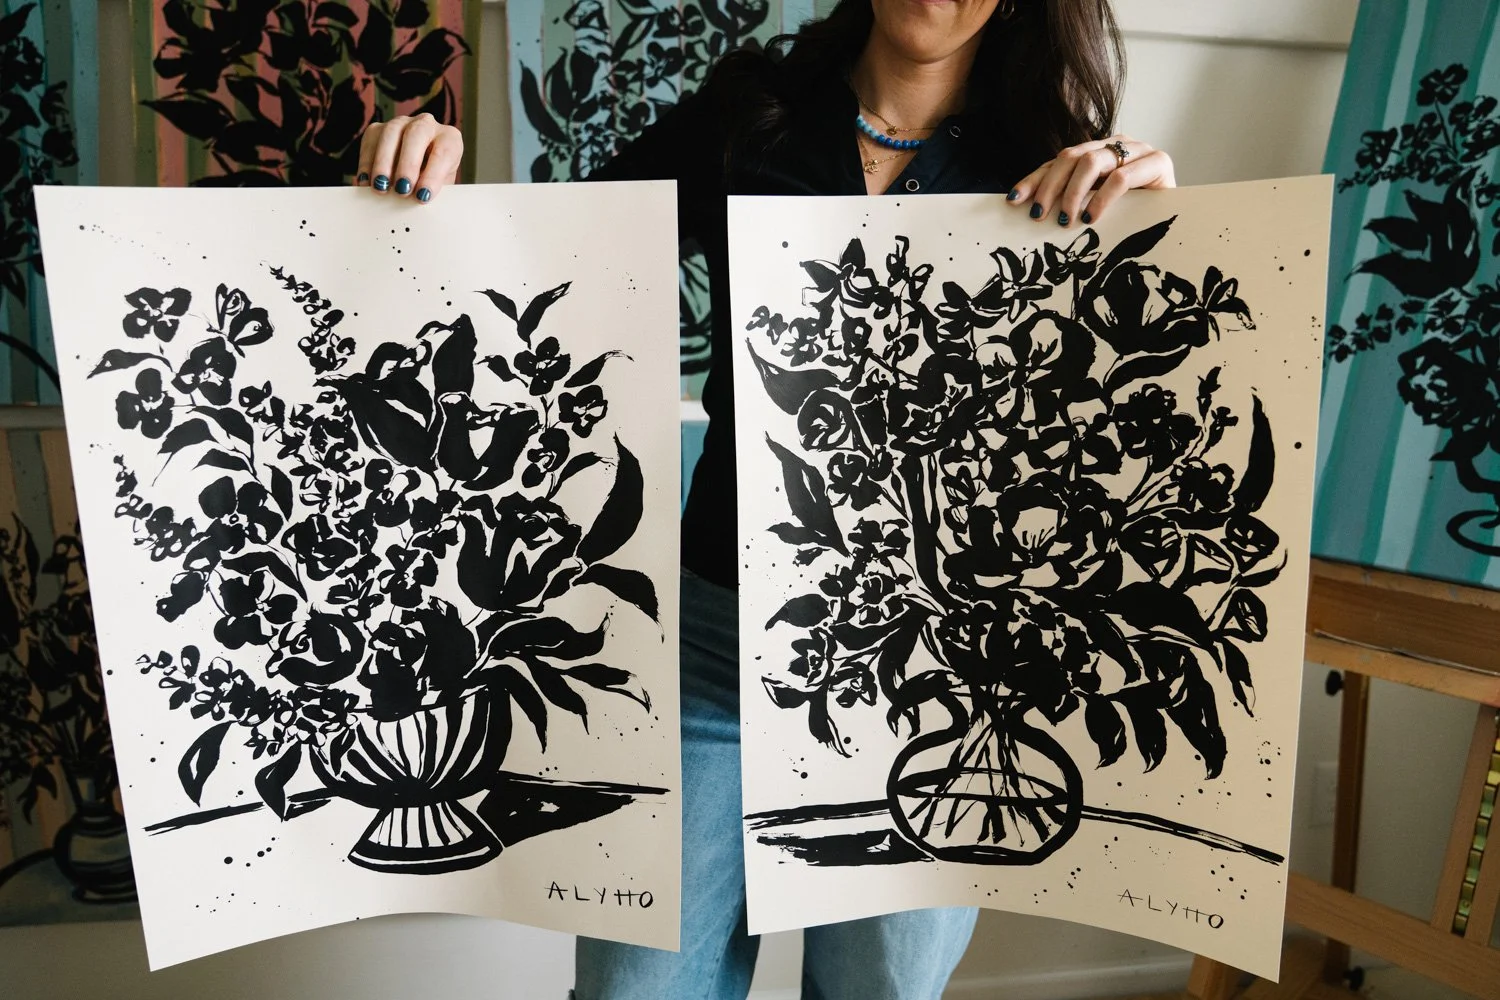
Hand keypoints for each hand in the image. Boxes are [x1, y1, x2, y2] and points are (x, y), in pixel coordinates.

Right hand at [355, 112, 463, 202]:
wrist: (416, 176)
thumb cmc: (430, 183)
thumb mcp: (438, 189)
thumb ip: (431, 192)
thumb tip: (420, 202)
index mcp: (449, 139)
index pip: (444, 152)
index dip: (433, 175)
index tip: (423, 196)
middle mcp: (427, 125)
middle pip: (417, 135)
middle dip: (408, 164)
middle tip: (401, 190)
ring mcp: (401, 123)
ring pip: (391, 133)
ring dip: (384, 162)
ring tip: (381, 187)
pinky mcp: (379, 128)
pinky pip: (371, 139)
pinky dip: (367, 161)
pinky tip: (366, 181)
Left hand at [1007, 136, 1174, 228]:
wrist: (1176, 215)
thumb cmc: (1134, 213)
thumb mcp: (1095, 204)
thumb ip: (1071, 199)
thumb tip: (1029, 210)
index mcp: (1097, 151)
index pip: (1058, 161)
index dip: (1034, 180)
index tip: (1014, 200)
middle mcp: (1115, 144)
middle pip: (1071, 156)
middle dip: (1050, 187)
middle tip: (1041, 215)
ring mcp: (1137, 150)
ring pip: (1092, 161)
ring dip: (1073, 193)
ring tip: (1066, 220)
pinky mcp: (1157, 162)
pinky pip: (1121, 176)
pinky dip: (1102, 198)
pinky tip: (1092, 217)